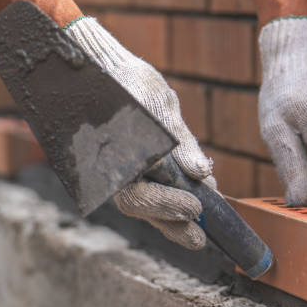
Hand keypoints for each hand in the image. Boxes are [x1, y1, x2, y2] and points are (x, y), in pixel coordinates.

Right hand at [66, 17, 213, 249]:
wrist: (104, 68)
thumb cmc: (130, 82)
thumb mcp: (160, 106)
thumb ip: (180, 141)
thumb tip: (202, 173)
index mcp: (115, 154)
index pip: (138, 193)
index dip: (168, 204)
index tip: (197, 206)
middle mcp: (110, 167)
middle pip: (138, 207)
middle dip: (171, 223)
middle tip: (200, 238)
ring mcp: (116, 170)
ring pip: (141, 204)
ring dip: (170, 219)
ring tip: (199, 231)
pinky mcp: (126, 168)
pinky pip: (144, 192)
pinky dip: (167, 201)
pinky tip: (191, 205)